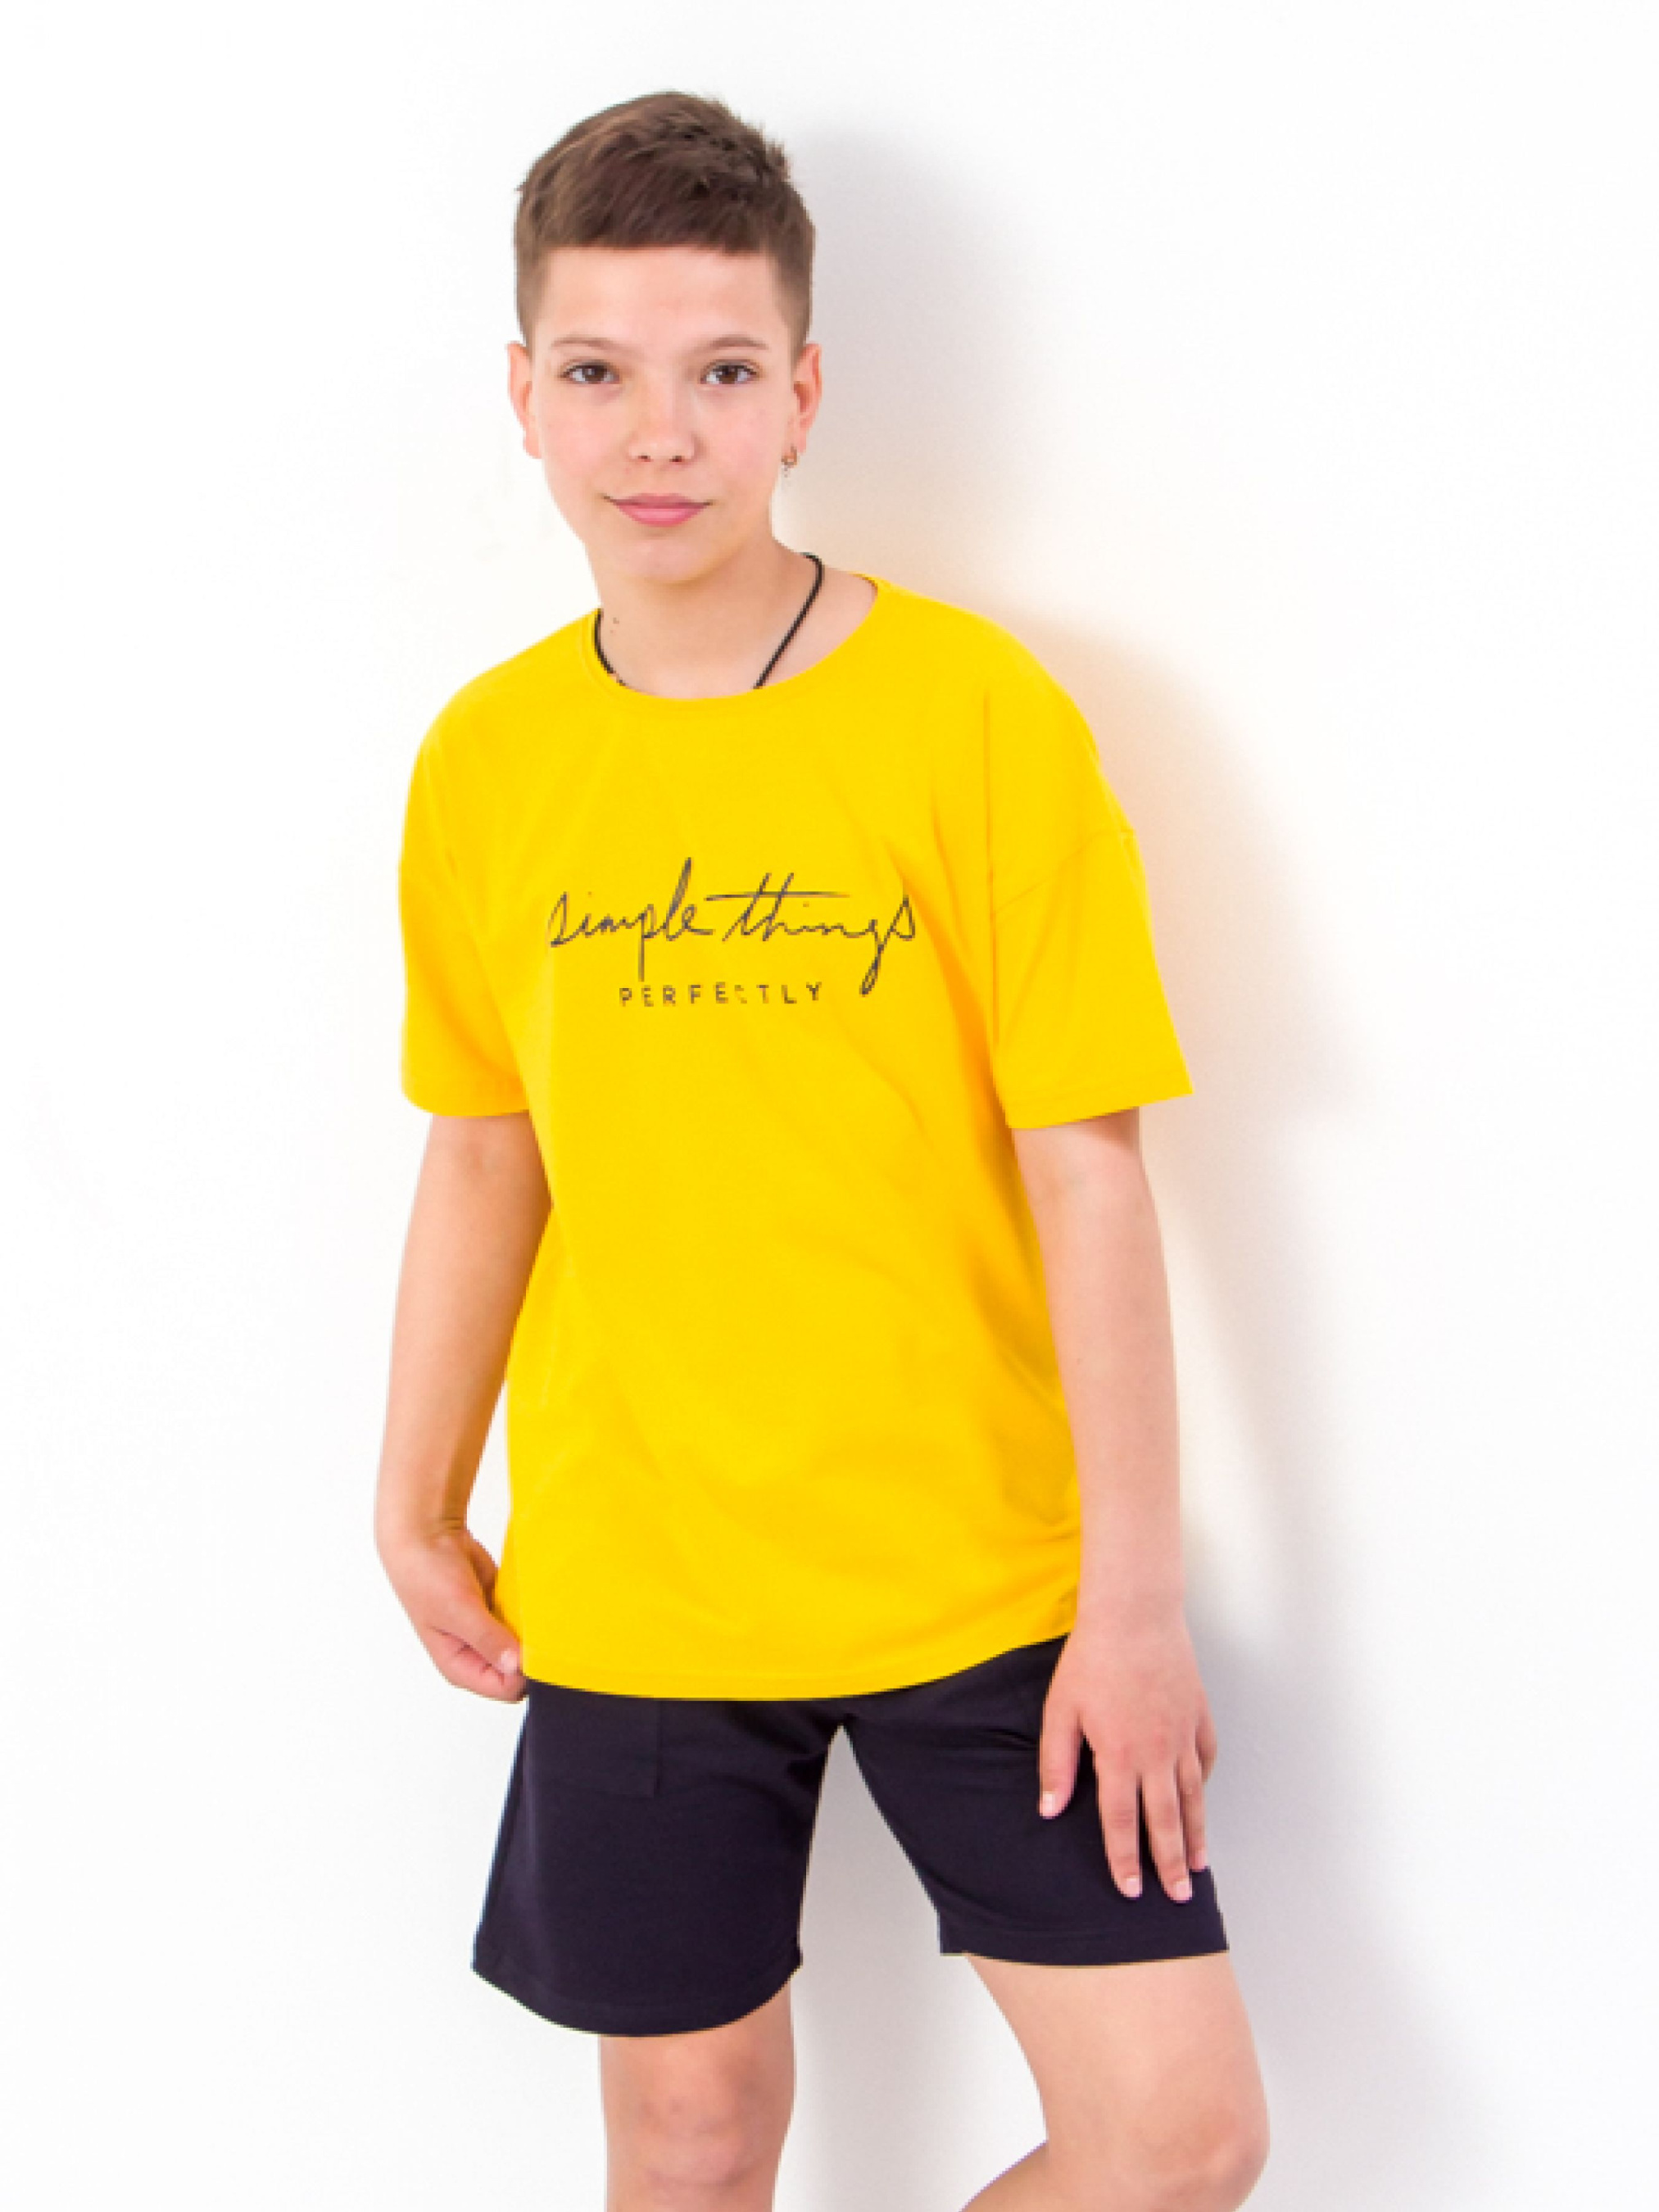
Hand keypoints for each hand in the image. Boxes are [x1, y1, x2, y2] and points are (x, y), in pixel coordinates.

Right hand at [377, 1521, 526, 1701]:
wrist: (428, 1536)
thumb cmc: (427, 1576)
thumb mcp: (458, 1610)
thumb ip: (488, 1638)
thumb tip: (517, 1666)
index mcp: (460, 1666)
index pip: (505, 1688)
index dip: (524, 1672)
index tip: (536, 1647)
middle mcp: (476, 1655)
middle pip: (519, 1671)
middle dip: (531, 1652)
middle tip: (541, 1628)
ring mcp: (490, 1632)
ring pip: (525, 1645)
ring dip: (533, 1631)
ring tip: (535, 1611)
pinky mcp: (500, 1611)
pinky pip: (526, 1621)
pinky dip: (532, 1612)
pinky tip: (533, 1599)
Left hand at [1036, 1612, 1217, 1901]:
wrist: (1136, 1614)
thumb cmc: (1092, 1658)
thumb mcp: (1061, 1709)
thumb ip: (1056, 1762)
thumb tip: (1050, 1808)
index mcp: (1119, 1756)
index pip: (1122, 1822)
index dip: (1125, 1860)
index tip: (1132, 1890)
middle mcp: (1157, 1754)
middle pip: (1166, 1822)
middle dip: (1170, 1864)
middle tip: (1178, 1898)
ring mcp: (1183, 1736)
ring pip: (1193, 1798)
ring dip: (1195, 1835)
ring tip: (1198, 1866)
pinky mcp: (1199, 1716)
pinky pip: (1206, 1760)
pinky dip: (1203, 1785)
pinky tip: (1200, 1800)